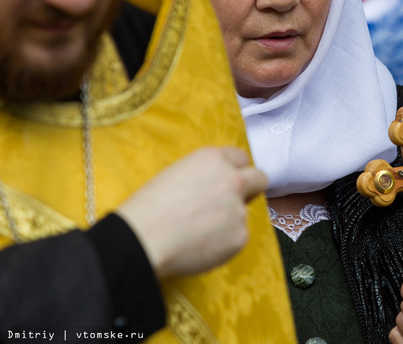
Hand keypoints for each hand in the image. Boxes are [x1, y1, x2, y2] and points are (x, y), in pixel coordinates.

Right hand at [116, 146, 266, 278]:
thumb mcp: (177, 174)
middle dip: (250, 188)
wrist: (143, 238)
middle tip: (232, 202)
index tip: (229, 179)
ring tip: (198, 232)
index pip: (241, 157)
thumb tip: (216, 187)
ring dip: (229, 221)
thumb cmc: (149, 207)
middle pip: (259, 179)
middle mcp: (232, 180)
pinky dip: (224, 243)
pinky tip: (200, 245)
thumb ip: (205, 175)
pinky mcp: (240, 237)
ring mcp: (238, 209)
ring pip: (243, 213)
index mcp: (213, 159)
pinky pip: (237, 238)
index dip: (234, 170)